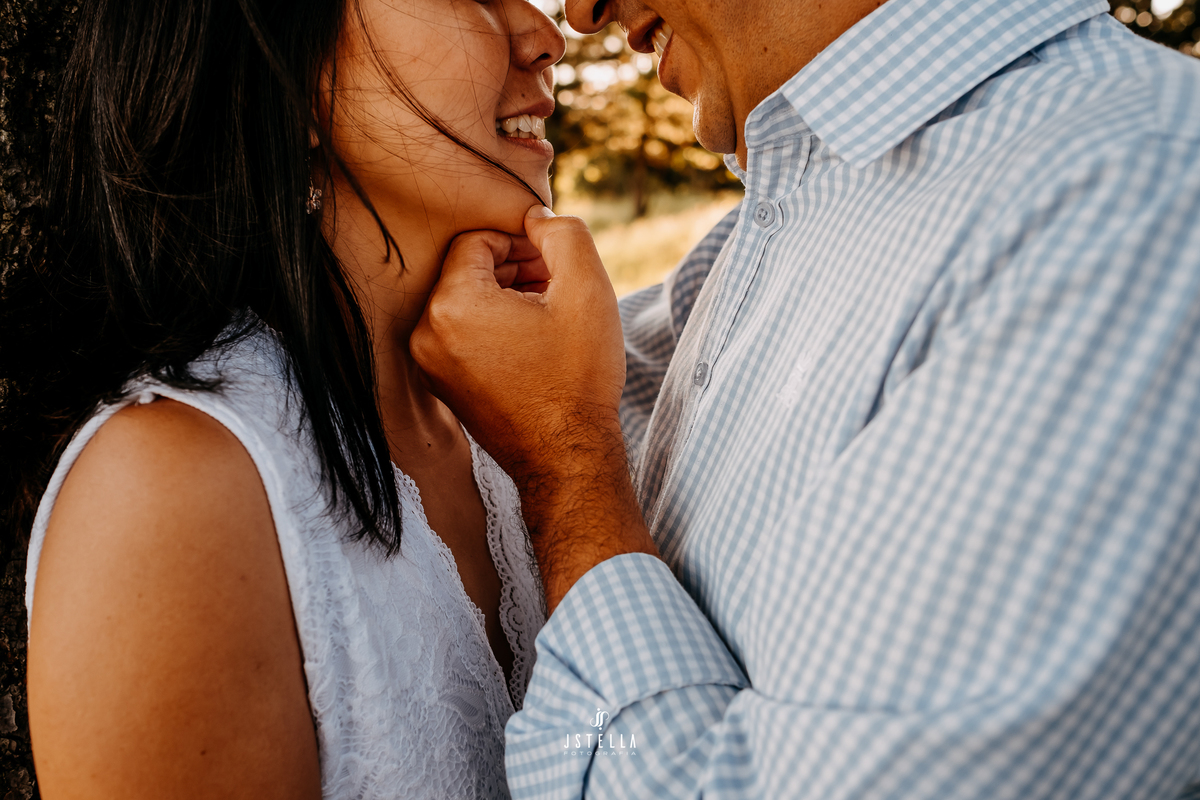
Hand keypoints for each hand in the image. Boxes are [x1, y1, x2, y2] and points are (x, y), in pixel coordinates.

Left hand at [412, 206, 657, 610]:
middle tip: (556, 289)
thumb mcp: (586, 289)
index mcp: (452, 304)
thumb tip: (536, 217)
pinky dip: (492, 330)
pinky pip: (461, 337)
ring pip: (464, 304)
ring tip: (548, 319)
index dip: (519, 244)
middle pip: (466, 272)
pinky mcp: (441, 386)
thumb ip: (562, 233)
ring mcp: (429, 365)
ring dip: (504, 300)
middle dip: (512, 271)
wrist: (567, 457)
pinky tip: (532, 347)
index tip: (553, 266)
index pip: (476, 241)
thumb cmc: (578, 376)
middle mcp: (426, 333)